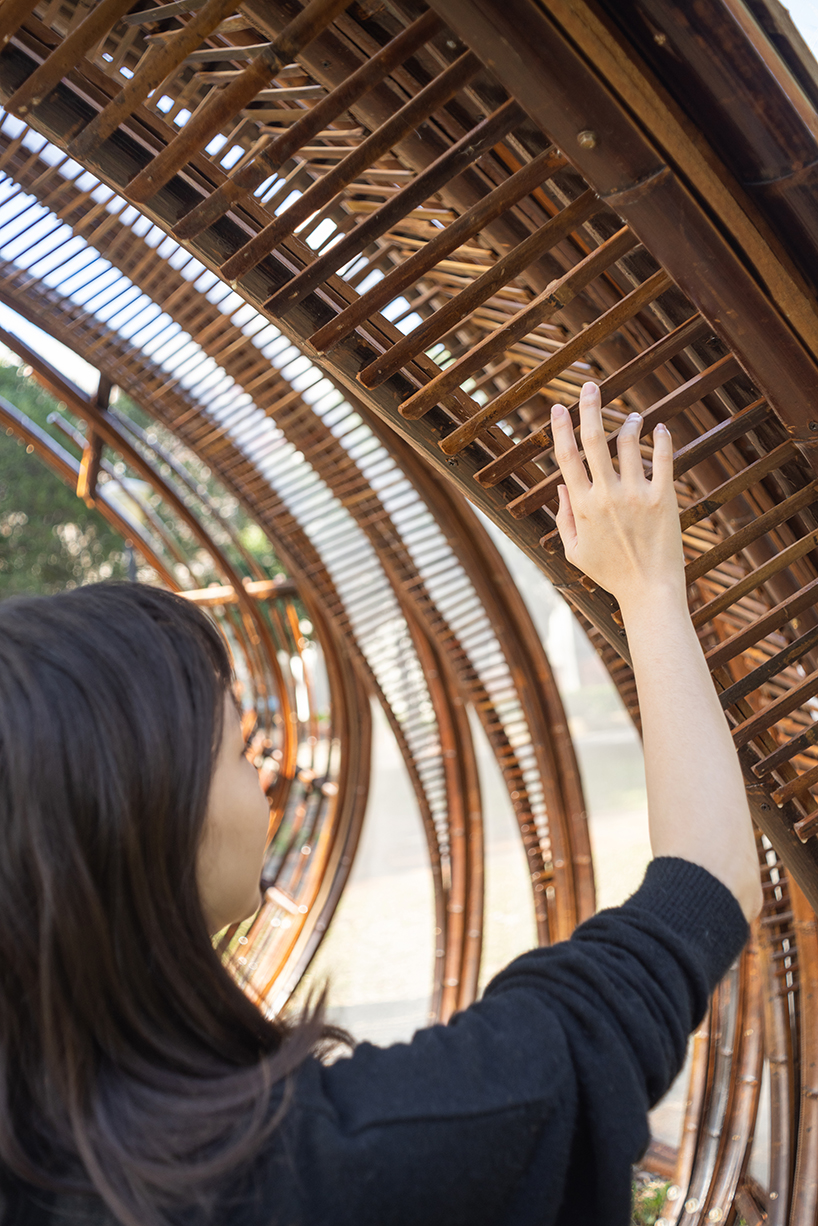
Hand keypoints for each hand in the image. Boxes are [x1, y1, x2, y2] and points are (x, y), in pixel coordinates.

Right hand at [551, 382, 684, 613]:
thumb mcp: (575, 551)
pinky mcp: (664, 499)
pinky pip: (663, 459)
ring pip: (627, 445)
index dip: (561, 429)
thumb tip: (561, 486)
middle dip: (590, 409)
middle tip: (590, 386)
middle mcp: (607, 495)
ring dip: (628, 424)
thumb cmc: (610, 574)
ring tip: (632, 418)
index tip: (559, 408)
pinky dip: (661, 439)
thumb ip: (563, 518)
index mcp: (582, 506)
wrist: (649, 590)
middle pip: (594, 441)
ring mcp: (636, 495)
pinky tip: (659, 429)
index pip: (567, 458)